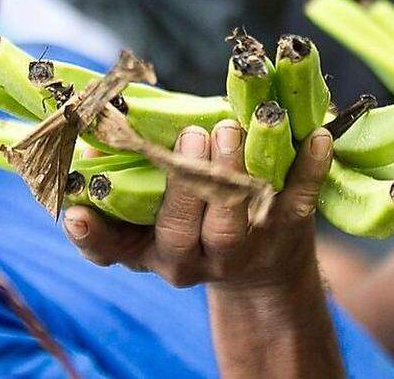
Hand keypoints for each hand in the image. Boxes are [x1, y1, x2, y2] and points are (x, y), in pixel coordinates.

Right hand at [63, 121, 333, 289]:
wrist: (263, 265)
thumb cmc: (193, 219)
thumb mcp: (153, 209)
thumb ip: (125, 176)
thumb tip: (89, 139)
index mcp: (149, 250)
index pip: (109, 249)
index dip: (91, 235)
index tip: (77, 212)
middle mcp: (190, 260)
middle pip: (180, 230)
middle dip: (184, 180)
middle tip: (192, 135)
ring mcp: (241, 248)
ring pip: (231, 220)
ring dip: (230, 169)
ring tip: (229, 128)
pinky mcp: (288, 231)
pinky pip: (299, 198)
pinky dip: (309, 166)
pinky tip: (316, 136)